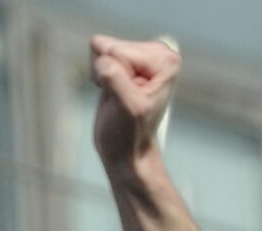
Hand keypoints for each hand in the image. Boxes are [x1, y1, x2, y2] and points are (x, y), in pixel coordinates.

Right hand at [90, 35, 179, 176]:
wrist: (126, 152)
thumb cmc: (130, 135)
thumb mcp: (127, 107)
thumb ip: (114, 78)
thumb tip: (101, 59)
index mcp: (165, 60)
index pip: (120, 51)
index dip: (115, 77)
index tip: (125, 98)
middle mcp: (155, 54)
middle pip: (111, 47)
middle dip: (108, 74)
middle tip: (119, 98)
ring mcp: (139, 57)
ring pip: (101, 51)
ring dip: (102, 76)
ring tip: (116, 97)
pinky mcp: (123, 62)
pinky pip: (97, 57)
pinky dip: (98, 76)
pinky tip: (111, 92)